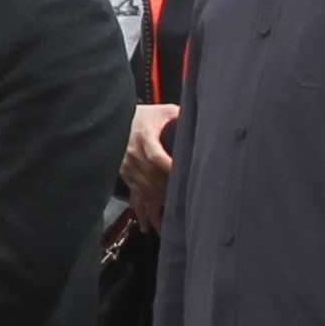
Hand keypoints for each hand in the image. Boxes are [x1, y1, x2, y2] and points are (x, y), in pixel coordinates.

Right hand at [124, 104, 181, 230]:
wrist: (118, 119)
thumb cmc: (146, 115)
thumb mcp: (165, 111)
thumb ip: (182, 117)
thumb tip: (206, 122)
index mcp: (143, 135)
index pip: (156, 156)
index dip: (170, 168)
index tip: (185, 176)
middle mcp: (132, 152)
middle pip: (152, 176)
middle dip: (170, 188)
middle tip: (188, 196)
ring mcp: (126, 165)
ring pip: (145, 187)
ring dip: (161, 198)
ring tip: (177, 207)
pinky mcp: (125, 174)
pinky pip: (137, 192)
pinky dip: (148, 203)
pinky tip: (156, 214)